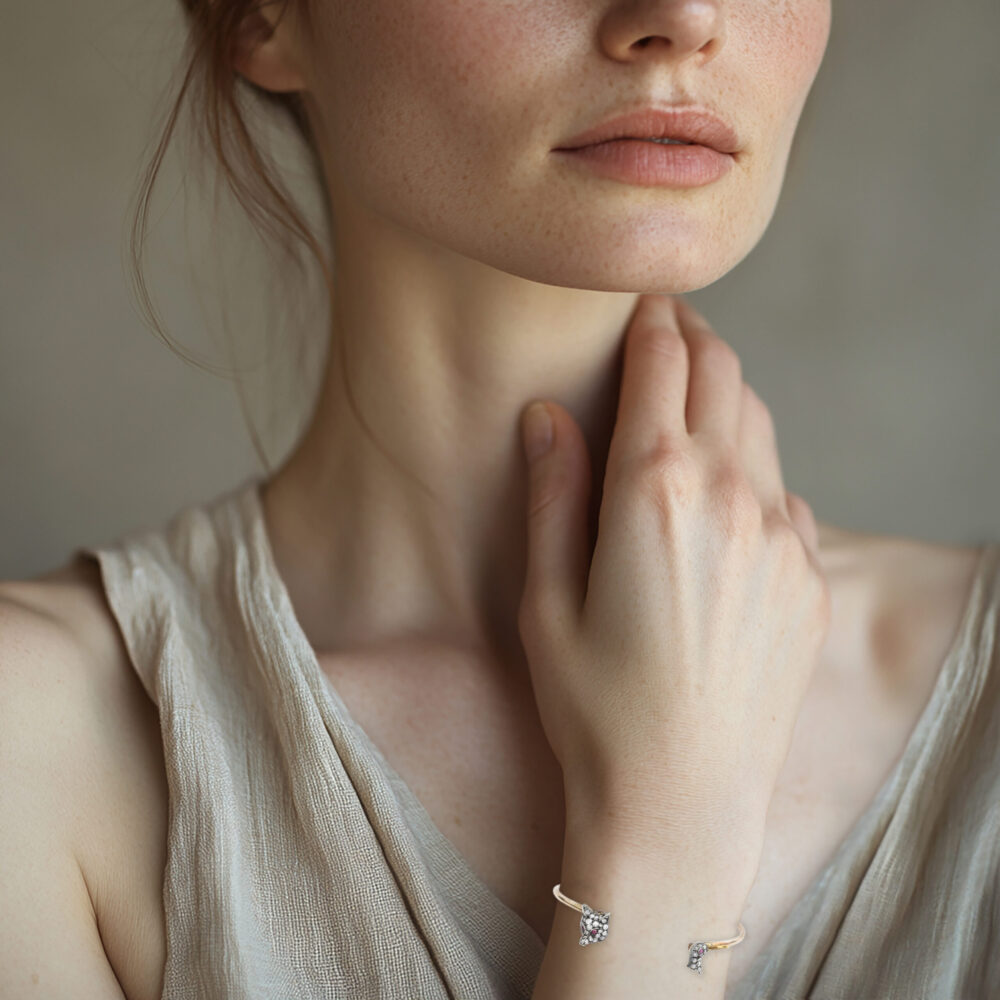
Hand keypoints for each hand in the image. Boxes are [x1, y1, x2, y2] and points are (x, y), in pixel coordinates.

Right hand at [517, 294, 830, 863]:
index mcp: (652, 489)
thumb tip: (548, 413)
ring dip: (727, 394)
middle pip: (722, 373)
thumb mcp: (546, 600)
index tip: (642, 301)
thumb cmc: (593, 706)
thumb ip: (552, 493)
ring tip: (695, 398)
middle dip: (694, 339)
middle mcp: (729, 495)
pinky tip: (726, 495)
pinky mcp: (808, 579)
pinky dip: (756, 466)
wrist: (680, 801)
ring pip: (761, 422)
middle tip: (669, 331)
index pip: (661, 363)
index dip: (650, 320)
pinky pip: (785, 490)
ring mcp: (780, 536)